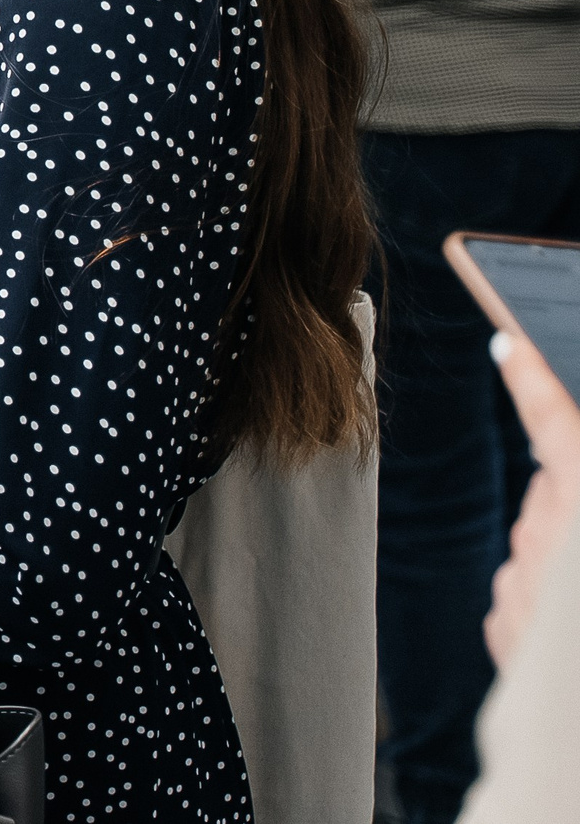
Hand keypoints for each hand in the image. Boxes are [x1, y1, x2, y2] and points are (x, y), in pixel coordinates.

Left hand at [487, 330, 579, 665]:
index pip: (556, 424)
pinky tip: (578, 645)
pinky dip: (552, 610)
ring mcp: (519, 581)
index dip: (535, 381)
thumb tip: (561, 474)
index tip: (508, 345)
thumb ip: (572, 496)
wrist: (577, 732)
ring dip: (570, 564)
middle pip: (556, 491)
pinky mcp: (504, 624)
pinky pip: (528, 597)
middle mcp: (546, 534)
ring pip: (542, 548)